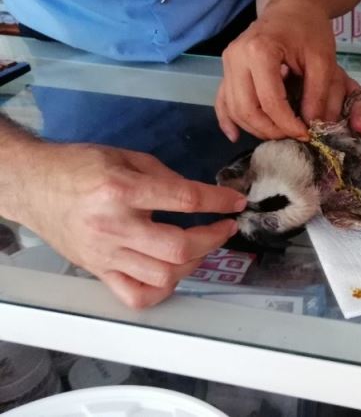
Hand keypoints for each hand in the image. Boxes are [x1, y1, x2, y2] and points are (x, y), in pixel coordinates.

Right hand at [16, 144, 245, 307]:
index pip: (184, 200)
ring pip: (163, 276)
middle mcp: (114, 226)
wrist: (32, 185)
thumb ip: (165, 177)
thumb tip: (200, 197)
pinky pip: (136, 296)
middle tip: (224, 227)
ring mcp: (105, 255)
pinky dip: (163, 290)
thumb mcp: (126, 157)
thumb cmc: (79, 167)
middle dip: (213, 238)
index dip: (218, 202)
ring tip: (201, 247)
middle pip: (178, 248)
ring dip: (194, 264)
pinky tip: (173, 273)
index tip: (235, 203)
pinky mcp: (98, 272)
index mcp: (122, 190)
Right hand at [215, 0, 360, 141]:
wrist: (293, 6)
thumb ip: (318, 95)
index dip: (288, 125)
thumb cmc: (310, 29)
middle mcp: (236, 58)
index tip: (307, 134)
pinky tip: (235, 136)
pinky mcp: (226, 70)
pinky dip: (228, 120)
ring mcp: (227, 64)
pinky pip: (222, 100)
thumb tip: (313, 126)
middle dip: (271, 131)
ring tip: (280, 135)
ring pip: (234, 109)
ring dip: (255, 128)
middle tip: (293, 137)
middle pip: (247, 109)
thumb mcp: (323, 60)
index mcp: (260, 52)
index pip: (270, 102)